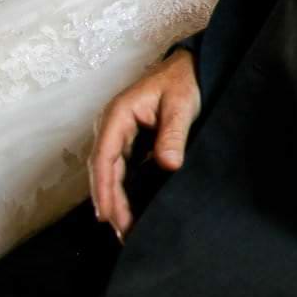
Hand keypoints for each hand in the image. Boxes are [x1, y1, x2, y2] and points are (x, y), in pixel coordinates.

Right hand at [90, 50, 200, 238]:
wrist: (192, 66)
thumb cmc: (184, 80)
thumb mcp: (181, 105)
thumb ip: (173, 134)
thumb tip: (167, 165)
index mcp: (118, 114)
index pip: (104, 158)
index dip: (104, 188)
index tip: (108, 214)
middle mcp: (113, 126)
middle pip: (104, 170)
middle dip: (109, 201)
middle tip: (121, 230)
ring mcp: (120, 133)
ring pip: (111, 172)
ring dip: (115, 198)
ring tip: (124, 228)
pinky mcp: (131, 140)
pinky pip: (123, 169)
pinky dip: (124, 189)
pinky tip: (131, 208)